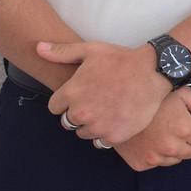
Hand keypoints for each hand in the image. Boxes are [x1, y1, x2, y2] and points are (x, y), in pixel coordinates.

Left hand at [40, 40, 171, 145]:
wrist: (153, 72)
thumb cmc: (120, 59)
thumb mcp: (90, 50)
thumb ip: (61, 52)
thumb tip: (37, 48)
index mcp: (71, 93)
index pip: (54, 107)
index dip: (66, 101)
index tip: (80, 94)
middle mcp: (81, 113)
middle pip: (67, 123)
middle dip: (77, 114)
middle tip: (95, 102)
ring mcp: (98, 126)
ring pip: (83, 133)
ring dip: (91, 125)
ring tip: (106, 110)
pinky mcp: (114, 136)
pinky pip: (101, 142)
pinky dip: (106, 133)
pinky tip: (115, 119)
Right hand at [115, 87, 190, 171]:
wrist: (116, 102)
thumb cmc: (153, 95)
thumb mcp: (183, 91)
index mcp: (183, 128)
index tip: (190, 122)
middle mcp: (170, 147)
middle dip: (188, 140)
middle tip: (173, 125)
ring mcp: (154, 158)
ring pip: (176, 159)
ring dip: (172, 148)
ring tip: (159, 130)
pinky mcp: (140, 164)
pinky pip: (158, 163)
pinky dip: (156, 153)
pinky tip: (148, 138)